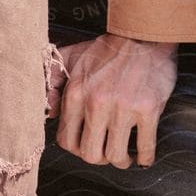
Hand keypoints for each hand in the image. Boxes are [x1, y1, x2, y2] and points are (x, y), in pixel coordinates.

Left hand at [54, 33, 178, 168]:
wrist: (142, 34)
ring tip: (124, 157)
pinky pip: (144, 146)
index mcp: (76, 94)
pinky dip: (145, 157)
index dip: (75, 149)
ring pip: (115, 155)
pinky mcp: (148, 110)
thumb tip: (48, 111)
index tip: (86, 145)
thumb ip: (53, 81)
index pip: (66, 140)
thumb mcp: (72, 58)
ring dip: (120, 161)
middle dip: (97, 159)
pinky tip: (144, 156)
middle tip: (105, 153)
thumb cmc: (107, 49)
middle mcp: (96, 104)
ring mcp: (123, 108)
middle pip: (90, 154)